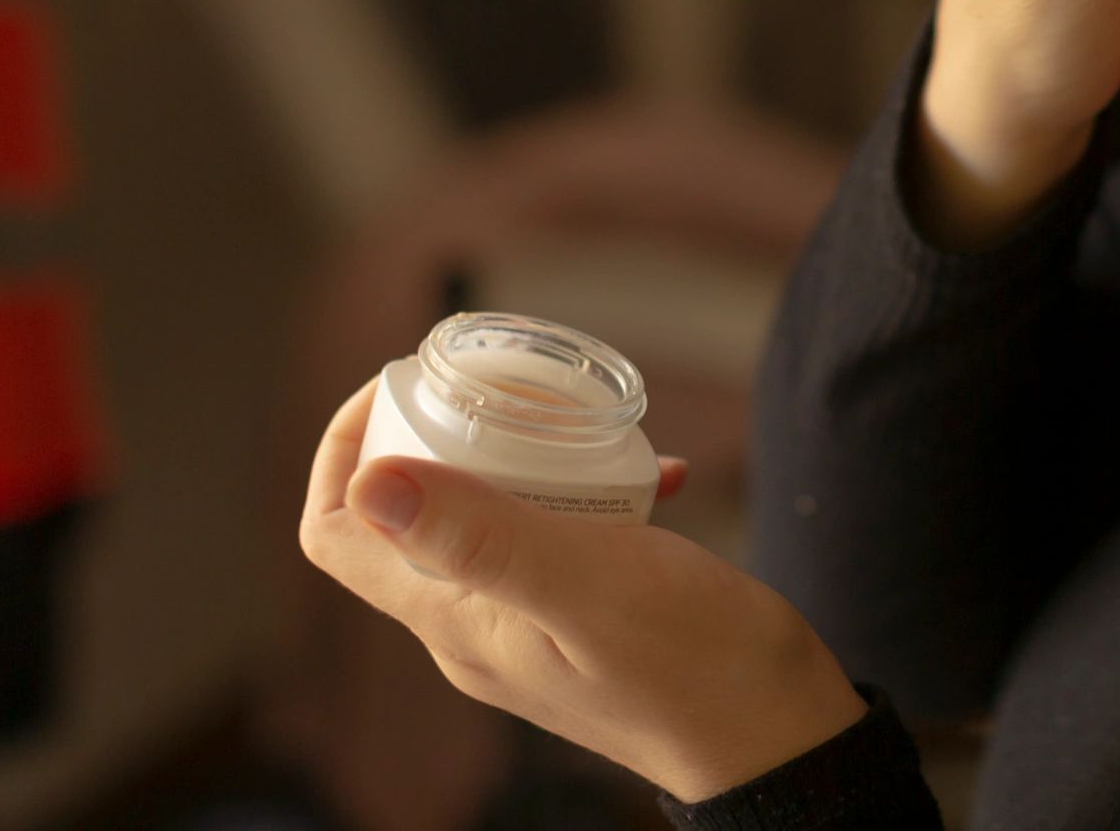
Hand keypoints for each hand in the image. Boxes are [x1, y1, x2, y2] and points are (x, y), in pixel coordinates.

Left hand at [300, 379, 869, 804]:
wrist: (783, 736)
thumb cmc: (697, 667)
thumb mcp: (590, 586)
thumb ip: (483, 539)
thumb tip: (368, 483)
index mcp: (454, 623)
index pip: (336, 533)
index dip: (347, 449)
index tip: (407, 386)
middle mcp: (473, 628)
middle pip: (406, 514)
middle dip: (438, 433)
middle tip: (505, 384)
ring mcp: (527, 624)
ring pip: (483, 516)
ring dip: (518, 456)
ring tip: (579, 417)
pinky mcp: (583, 617)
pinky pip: (555, 534)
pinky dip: (590, 489)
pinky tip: (656, 470)